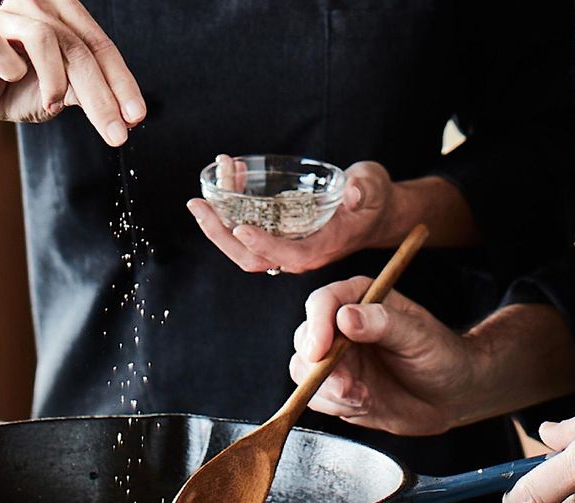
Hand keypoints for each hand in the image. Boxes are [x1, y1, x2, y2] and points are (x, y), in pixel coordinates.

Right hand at [0, 0, 144, 144]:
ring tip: (53, 105)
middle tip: (116, 132)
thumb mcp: (65, 91)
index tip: (136, 117)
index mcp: (63, 13)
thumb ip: (93, 92)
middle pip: (79, 48)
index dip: (122, 83)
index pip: (101, 46)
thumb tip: (130, 115)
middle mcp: (36, 6)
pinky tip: (11, 79)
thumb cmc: (20, 88)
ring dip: (55, 81)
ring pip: (44, 39)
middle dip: (101, 96)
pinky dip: (11, 69)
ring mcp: (4, 17)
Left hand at [186, 160, 396, 273]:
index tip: (240, 227)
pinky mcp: (278, 232)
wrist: (376, 211)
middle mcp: (299, 252)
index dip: (263, 245)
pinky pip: (248, 225)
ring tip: (218, 173)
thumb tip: (354, 191)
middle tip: (198, 204)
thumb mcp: (375, 189)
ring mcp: (285, 244)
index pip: (289, 256)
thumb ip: (365, 190)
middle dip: (220, 233)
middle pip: (252, 257)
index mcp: (323, 247)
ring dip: (221, 214)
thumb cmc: (376, 199)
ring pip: (243, 243)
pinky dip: (234, 202)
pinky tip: (233, 172)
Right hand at [288, 276, 480, 434]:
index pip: (323, 303)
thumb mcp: (419, 336)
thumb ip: (384, 323)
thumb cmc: (443, 356)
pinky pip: (315, 396)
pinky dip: (334, 406)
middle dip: (321, 368)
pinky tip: (364, 404)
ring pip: (304, 370)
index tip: (320, 352)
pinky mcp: (336, 387)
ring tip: (364, 398)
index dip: (317, 326)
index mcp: (362, 299)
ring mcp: (337, 358)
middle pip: (306, 339)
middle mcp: (342, 326)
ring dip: (329, 391)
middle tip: (348, 388)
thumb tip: (346, 317)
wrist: (454, 395)